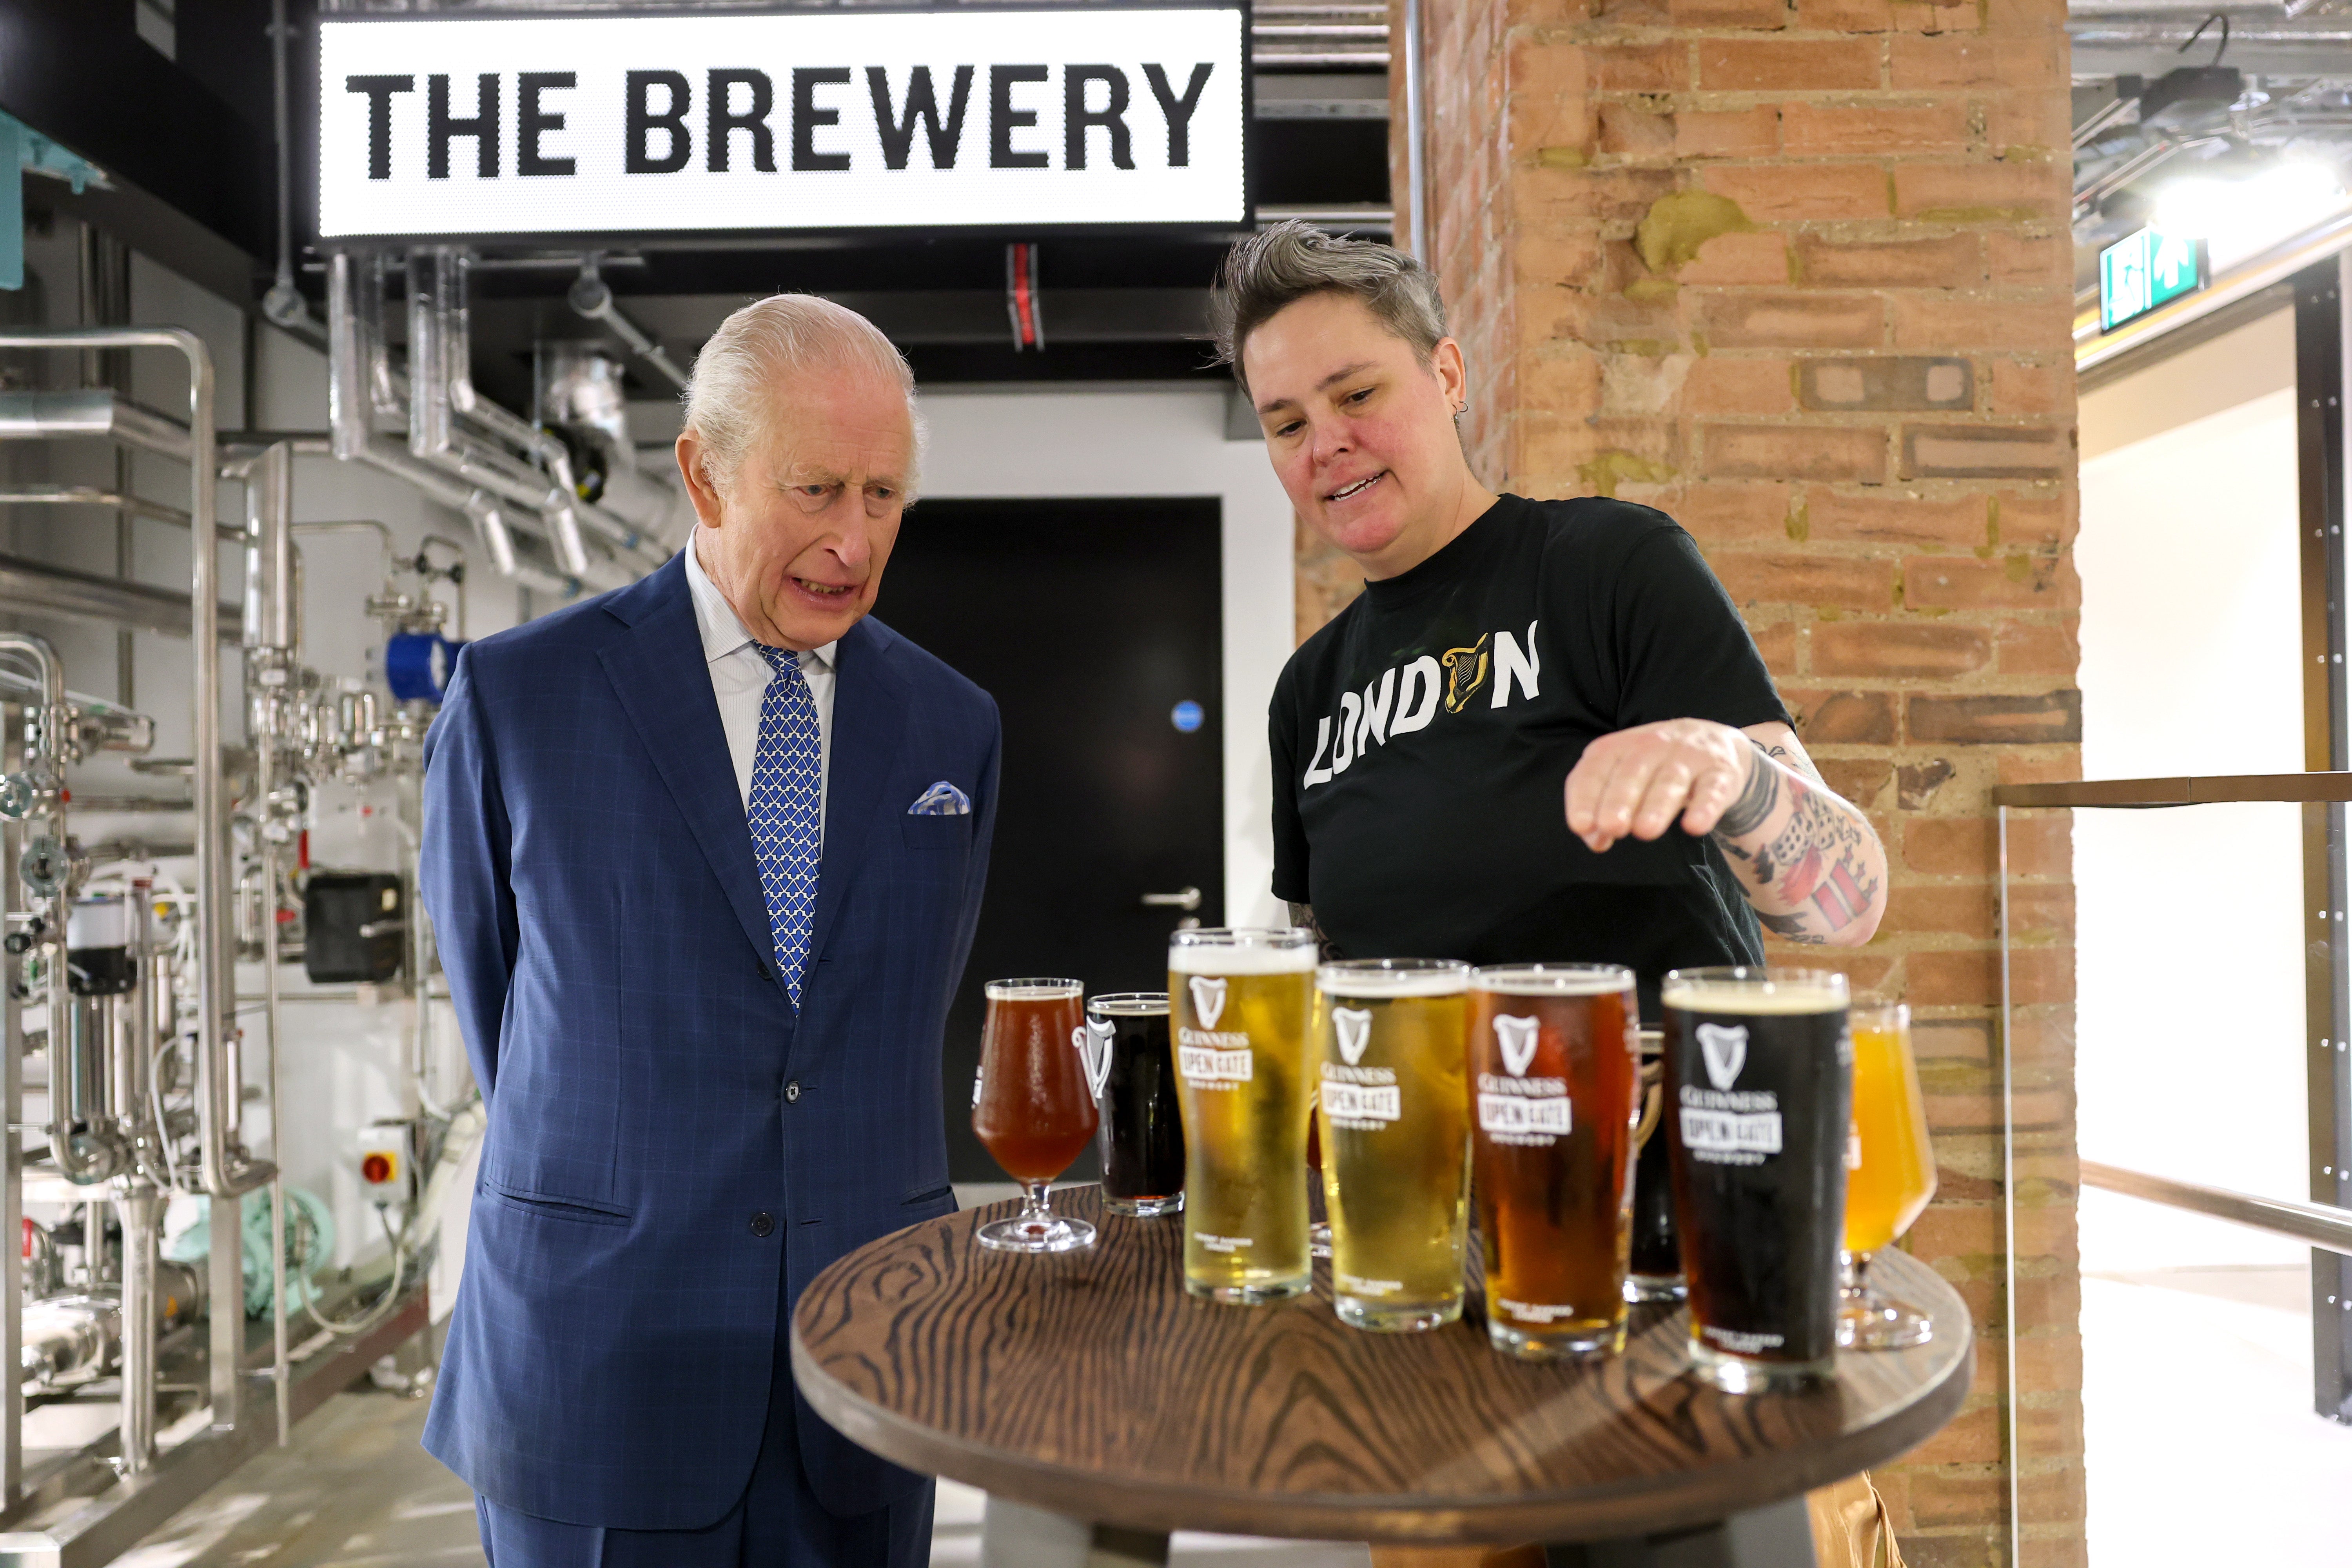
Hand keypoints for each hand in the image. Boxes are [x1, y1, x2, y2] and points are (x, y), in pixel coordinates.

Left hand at [1563, 719, 1755, 852]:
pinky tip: (1695, 826)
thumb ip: (1602, 808)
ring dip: (1657, 805)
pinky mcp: (1720, 773)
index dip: (1586, 796)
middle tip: (1611, 827)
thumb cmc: (1655, 768)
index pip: (1596, 767)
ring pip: (1671, 780)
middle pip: (1633, 772)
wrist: (1714, 743)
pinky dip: (1705, 807)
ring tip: (1645, 831)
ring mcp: (1689, 757)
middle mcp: (1653, 746)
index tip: (1580, 826)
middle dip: (1620, 800)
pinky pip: (1713, 789)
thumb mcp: (1623, 779)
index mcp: (1621, 746)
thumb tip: (1595, 840)